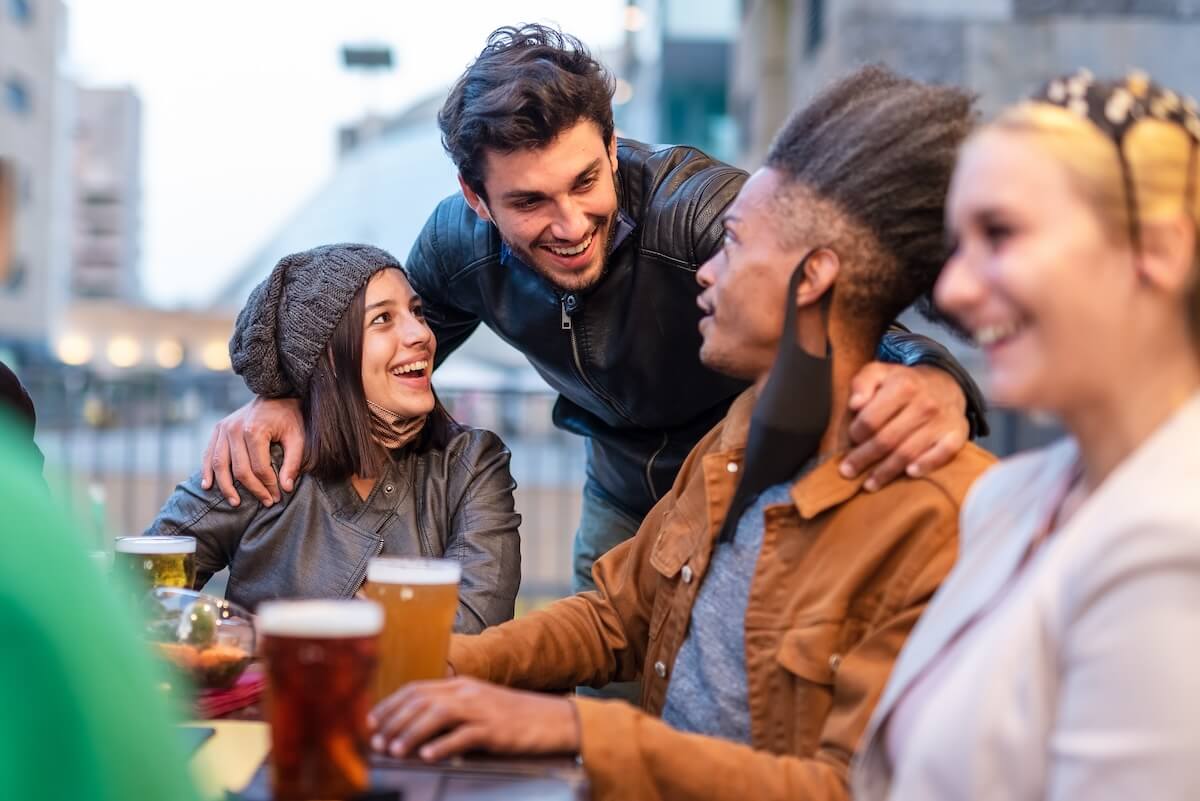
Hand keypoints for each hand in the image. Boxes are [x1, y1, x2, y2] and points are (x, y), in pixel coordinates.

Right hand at [200, 397, 303, 506]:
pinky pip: (208, 454)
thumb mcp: (298, 438)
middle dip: (253, 490)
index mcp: (254, 430)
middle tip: (265, 502)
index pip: (259, 468)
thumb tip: (286, 488)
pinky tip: (208, 486)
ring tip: (235, 503)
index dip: (268, 486)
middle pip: (239, 470)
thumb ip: (293, 462)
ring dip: (226, 487)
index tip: (277, 497)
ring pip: (219, 465)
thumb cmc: (290, 418)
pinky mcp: (218, 429)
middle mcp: (234, 429)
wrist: (277, 394)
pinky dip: (207, 471)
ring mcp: (223, 428)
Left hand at [368, 677, 579, 761]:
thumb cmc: (513, 717)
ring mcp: (481, 709)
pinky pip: (463, 736)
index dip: (390, 705)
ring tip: (394, 752)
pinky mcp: (494, 729)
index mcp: (461, 685)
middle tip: (376, 742)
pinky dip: (442, 746)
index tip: (371, 722)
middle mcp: (467, 692)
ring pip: (437, 715)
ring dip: (410, 733)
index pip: (416, 689)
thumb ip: (451, 711)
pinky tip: (427, 756)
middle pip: (421, 701)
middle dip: (393, 721)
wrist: (553, 719)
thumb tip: (416, 726)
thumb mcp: (479, 706)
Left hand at [839, 363, 968, 490]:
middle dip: (863, 459)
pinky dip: (926, 465)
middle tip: (847, 471)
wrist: (945, 384)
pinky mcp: (957, 434)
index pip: (871, 420)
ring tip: (868, 484)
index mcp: (903, 386)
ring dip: (886, 472)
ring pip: (908, 453)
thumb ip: (861, 383)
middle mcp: (925, 404)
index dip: (856, 434)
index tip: (851, 440)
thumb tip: (854, 404)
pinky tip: (909, 473)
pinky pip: (942, 454)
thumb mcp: (878, 372)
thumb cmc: (903, 383)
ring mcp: (942, 421)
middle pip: (886, 440)